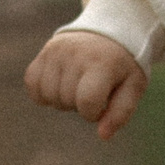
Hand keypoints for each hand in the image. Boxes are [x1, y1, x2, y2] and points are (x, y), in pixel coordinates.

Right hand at [25, 30, 147, 139]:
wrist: (111, 28)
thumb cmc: (123, 64)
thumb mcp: (133, 86)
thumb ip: (120, 112)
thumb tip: (103, 136)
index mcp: (102, 63)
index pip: (86, 103)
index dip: (93, 113)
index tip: (102, 103)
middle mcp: (76, 54)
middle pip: (66, 100)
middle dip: (79, 104)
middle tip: (92, 88)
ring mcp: (57, 51)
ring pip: (47, 95)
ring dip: (62, 99)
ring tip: (77, 84)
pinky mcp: (44, 51)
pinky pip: (32, 83)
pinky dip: (43, 92)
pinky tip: (60, 84)